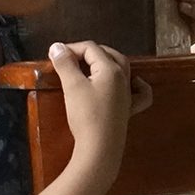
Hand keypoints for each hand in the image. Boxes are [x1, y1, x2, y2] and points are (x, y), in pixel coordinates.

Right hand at [50, 42, 140, 179]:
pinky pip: (139, 92)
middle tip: (68, 59)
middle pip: (108, 54)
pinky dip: (136, 84)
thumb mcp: (72, 86)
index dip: (72, 48)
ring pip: (122, 69)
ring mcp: (128, 94)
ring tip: (89, 66)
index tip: (55, 56)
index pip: (91, 48)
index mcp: (111, 69)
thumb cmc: (86, 115)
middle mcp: (124, 78)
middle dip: (88, 52)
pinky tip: (131, 84)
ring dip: (105, 63)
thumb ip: (65, 64)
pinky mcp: (128, 109)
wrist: (100, 147)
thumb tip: (57, 46)